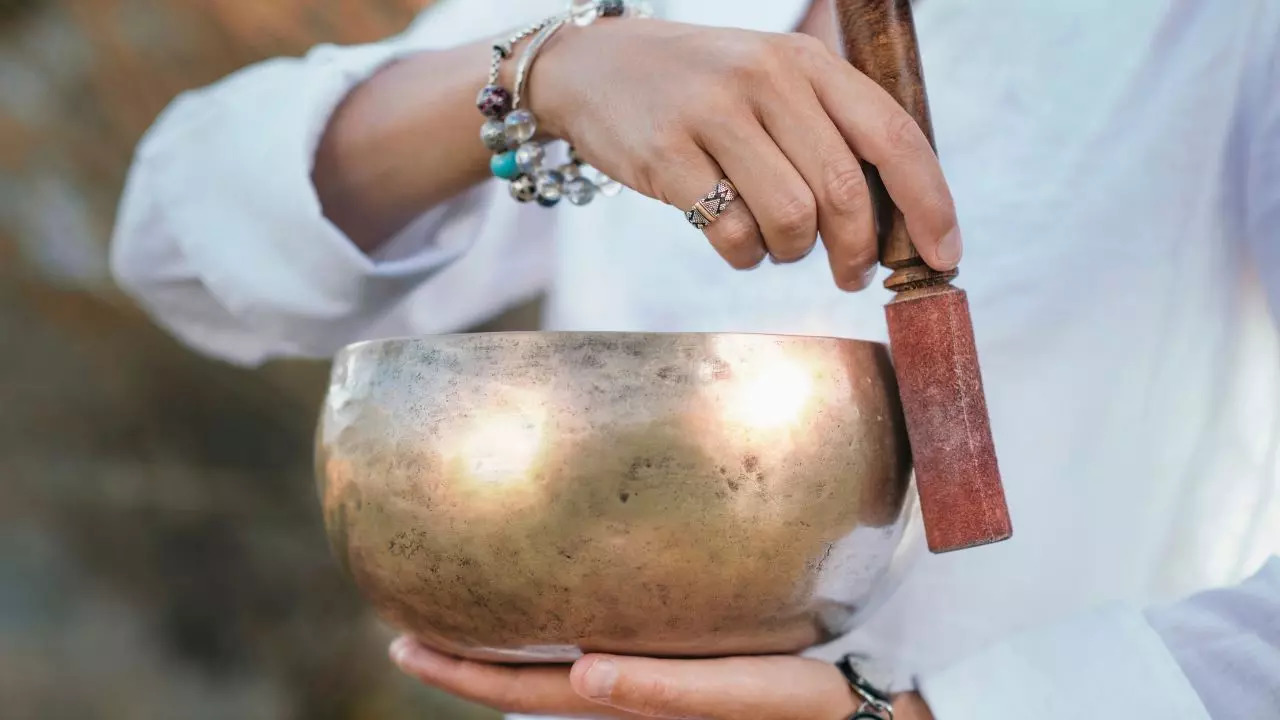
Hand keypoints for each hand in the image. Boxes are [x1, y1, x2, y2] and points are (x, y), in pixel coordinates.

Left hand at [389, 636, 934, 719]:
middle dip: (463, 661)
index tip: (401, 644)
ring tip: (460, 612)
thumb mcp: (743, 697)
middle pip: (523, 682)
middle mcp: (622, 696)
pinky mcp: (668, 667)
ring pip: (551, 669)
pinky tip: (549, 608)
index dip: (463, 674)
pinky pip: (590, 651)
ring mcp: (642, 685)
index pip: (525, 692)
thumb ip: (665, 691)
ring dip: (501, 648)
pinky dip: (551, 634)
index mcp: (629, 705)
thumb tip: (582, 670)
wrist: (856, 710)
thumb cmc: (804, 705)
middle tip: (406, 627)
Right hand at [529, 17, 960, 289]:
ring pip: (791, 219)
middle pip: (845, 191)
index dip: (929, 203)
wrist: (594, 67)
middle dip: (858, 250)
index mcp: (807, 62)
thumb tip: (898, 219)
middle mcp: (767, 79)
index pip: (893, 135)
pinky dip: (743, 255)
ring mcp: (714, 114)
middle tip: (850, 273)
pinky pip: (731, 234)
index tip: (943, 256)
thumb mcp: (772, 80)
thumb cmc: (700, 88)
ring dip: (792, 252)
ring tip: (775, 242)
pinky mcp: (668, 154)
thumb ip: (829, 131)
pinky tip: (733, 239)